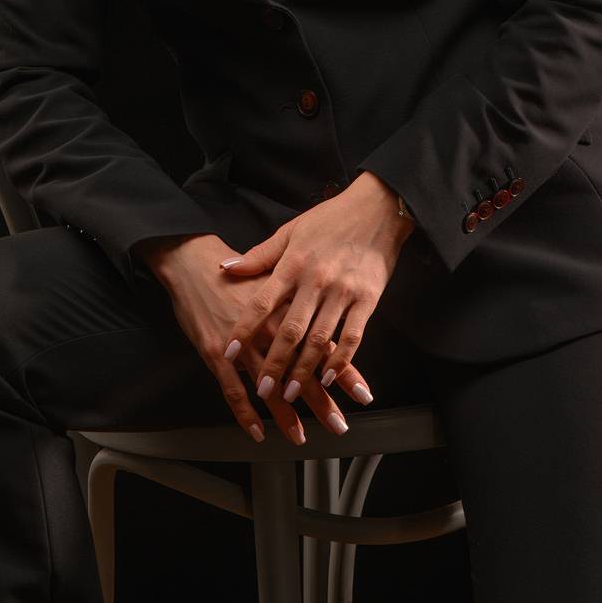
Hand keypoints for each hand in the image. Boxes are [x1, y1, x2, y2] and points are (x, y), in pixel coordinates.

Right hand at [147, 234, 371, 443]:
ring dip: (285, 415)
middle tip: (339, 426)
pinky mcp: (216, 353)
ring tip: (300, 437)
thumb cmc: (239, 274)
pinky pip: (233, 390)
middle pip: (301, 371)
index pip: (324, 345)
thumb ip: (302, 302)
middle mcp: (270, 329)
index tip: (363, 394)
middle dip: (321, 401)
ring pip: (269, 386)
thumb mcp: (277, 279)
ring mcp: (243, 343)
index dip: (344, 371)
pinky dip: (244, 413)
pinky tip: (257, 432)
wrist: (196, 262)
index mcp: (289, 310)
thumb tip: (331, 321)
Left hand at [219, 172, 412, 410]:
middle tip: (261, 391)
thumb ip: (259, 255)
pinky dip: (340, 360)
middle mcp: (316, 280)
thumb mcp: (290, 231)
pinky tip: (328, 377)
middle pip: (290, 330)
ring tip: (289, 394)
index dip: (244, 330)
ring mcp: (343, 291)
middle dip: (273, 364)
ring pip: (320, 339)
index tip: (229, 353)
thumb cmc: (330, 219)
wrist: (377, 208)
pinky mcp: (368, 298)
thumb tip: (225, 267)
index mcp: (293, 263)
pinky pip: (353, 336)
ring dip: (303, 370)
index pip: (262, 303)